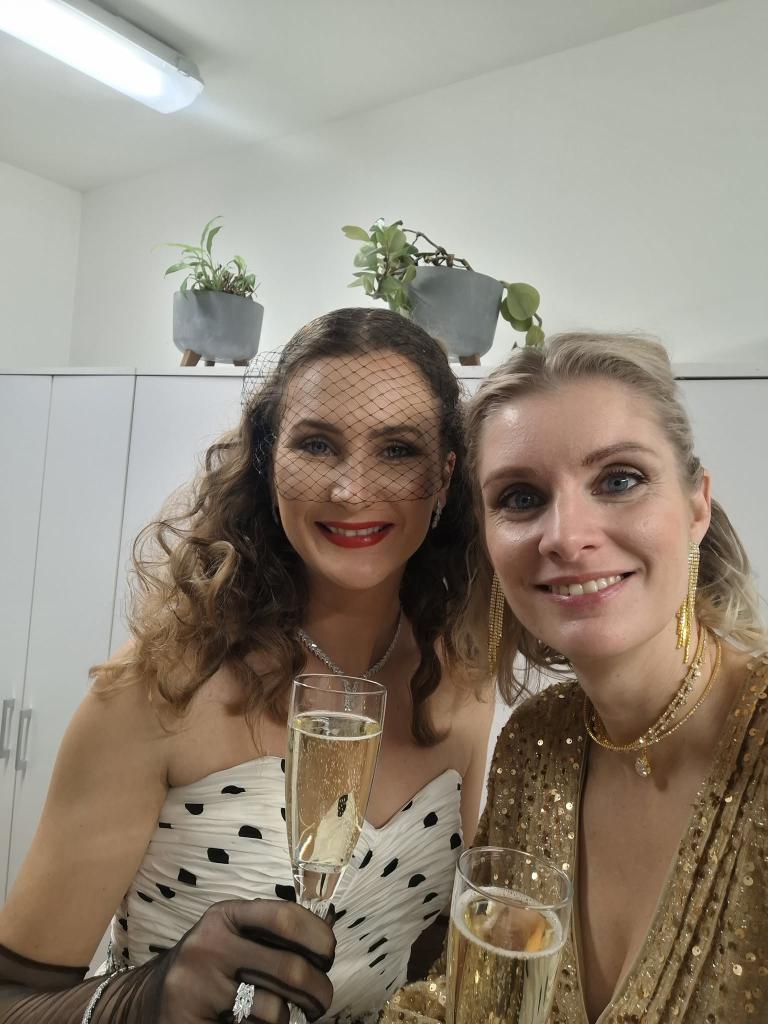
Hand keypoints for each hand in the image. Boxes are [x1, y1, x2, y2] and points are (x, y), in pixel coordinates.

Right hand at [157, 898, 335, 1022]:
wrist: (148, 999)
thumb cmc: (208, 965)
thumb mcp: (233, 935)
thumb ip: (272, 933)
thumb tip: (327, 930)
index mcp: (224, 916)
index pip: (284, 917)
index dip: (318, 937)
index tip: (328, 956)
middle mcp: (208, 946)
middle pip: (290, 969)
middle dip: (319, 990)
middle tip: (322, 1001)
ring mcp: (197, 987)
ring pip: (274, 1010)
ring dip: (290, 1018)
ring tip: (285, 1014)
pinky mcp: (189, 1023)